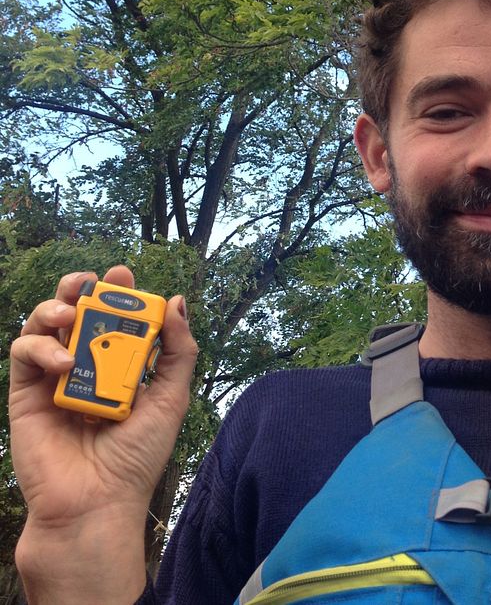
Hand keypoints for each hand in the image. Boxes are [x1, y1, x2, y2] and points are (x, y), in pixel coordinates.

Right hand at [9, 266, 197, 603]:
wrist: (95, 504)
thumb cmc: (136, 457)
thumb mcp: (170, 398)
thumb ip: (178, 351)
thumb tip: (177, 302)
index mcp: (118, 365)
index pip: (113, 316)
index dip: (117, 291)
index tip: (124, 274)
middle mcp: (84, 366)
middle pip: (74, 311)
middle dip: (79, 287)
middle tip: (89, 281)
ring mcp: (53, 378)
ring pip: (43, 324)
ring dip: (55, 308)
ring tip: (72, 315)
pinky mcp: (26, 393)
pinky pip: (24, 353)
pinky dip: (41, 346)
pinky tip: (63, 362)